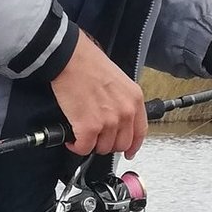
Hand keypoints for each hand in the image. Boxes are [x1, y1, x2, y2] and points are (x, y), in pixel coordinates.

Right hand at [50, 30, 147, 157]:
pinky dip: (76, 146)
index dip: (133, 146)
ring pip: (102, 148)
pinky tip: (73, 138)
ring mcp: (108, 121)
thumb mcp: (119, 81)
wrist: (71, 60)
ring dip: (91, 144)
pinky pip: (84, 148)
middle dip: (107, 144)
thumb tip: (117, 120)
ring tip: (82, 133)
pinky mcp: (89, 127)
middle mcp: (125, 112)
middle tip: (96, 137)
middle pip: (121, 145)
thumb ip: (122, 102)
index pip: (140, 132)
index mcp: (134, 100)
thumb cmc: (89, 65)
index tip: (129, 152)